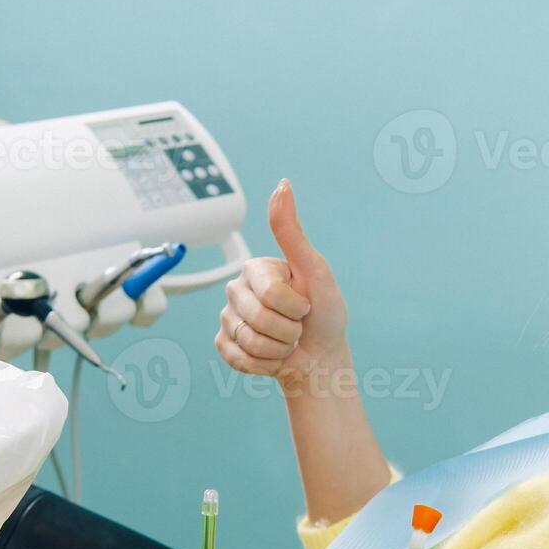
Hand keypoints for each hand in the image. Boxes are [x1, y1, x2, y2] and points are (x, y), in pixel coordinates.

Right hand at [215, 178, 349, 385]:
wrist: (321, 357)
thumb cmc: (324, 313)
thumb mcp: (315, 269)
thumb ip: (291, 231)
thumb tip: (282, 185)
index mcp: (257, 269)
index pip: (270, 294)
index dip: (296, 307)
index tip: (306, 304)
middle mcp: (237, 290)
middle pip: (258, 319)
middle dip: (288, 331)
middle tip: (298, 326)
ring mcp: (228, 318)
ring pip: (248, 341)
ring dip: (279, 349)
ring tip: (288, 342)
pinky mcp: (224, 345)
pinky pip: (237, 358)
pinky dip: (264, 364)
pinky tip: (273, 356)